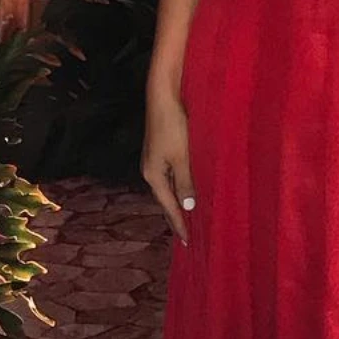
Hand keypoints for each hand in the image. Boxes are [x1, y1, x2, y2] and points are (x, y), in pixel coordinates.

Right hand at [142, 87, 196, 242]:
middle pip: (165, 200)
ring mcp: (154, 160)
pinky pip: (170, 176)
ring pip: (168, 188)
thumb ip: (186, 183)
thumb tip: (188, 207)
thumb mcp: (182, 158)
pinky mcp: (161, 150)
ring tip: (187, 217)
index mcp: (154, 175)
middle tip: (187, 235)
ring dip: (177, 202)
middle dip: (175, 217)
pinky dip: (178, 187)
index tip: (188, 241)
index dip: (179, 223)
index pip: (168, 206)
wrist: (164, 97)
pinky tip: (186, 189)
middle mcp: (150, 170)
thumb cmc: (174, 127)